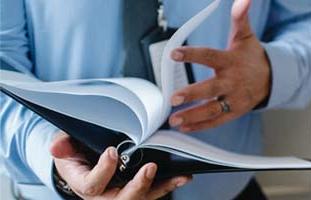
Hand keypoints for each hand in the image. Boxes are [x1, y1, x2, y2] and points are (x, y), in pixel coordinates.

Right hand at [50, 132, 190, 199]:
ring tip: (178, 176)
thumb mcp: (66, 148)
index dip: (103, 170)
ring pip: (141, 199)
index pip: (93, 185)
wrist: (84, 164)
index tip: (112, 151)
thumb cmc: (76, 155)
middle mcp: (104, 196)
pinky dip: (167, 185)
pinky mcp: (135, 191)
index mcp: (85, 185)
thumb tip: (56, 146)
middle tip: (149, 168)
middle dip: (137, 186)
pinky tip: (181, 177)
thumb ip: (63, 146)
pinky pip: (152, 192)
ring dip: (160, 187)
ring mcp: (121, 195)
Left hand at [169, 0, 270, 131]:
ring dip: (192, 116)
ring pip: (211, 109)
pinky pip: (216, 121)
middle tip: (173, 98)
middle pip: (210, 89)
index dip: (192, 55)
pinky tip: (185, 127)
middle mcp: (232, 82)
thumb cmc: (251, 57)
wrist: (270, 78)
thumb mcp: (245, 37)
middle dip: (192, 94)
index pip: (209, 56)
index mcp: (231, 61)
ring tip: (174, 120)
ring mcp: (233, 99)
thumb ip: (239, 20)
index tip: (174, 53)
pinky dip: (200, 125)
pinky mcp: (233, 112)